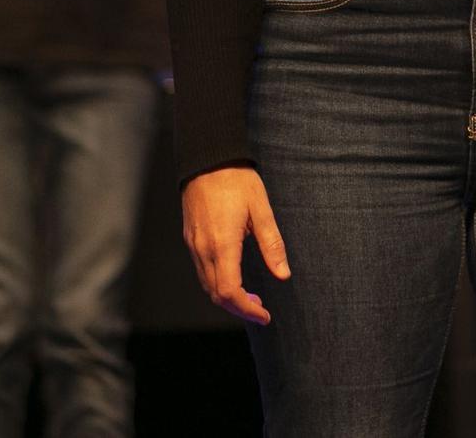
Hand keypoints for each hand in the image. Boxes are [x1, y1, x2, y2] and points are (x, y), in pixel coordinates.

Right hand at [181, 166, 289, 324]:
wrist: (207, 160)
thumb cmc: (237, 181)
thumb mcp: (261, 210)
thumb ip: (272, 244)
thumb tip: (283, 275)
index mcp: (222, 245)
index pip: (229, 292)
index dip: (247, 309)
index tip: (265, 316)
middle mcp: (203, 249)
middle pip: (216, 294)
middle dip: (238, 308)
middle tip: (261, 310)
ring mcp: (194, 245)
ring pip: (207, 284)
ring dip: (228, 297)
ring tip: (251, 297)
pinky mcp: (191, 239)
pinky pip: (202, 271)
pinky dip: (218, 283)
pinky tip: (234, 278)